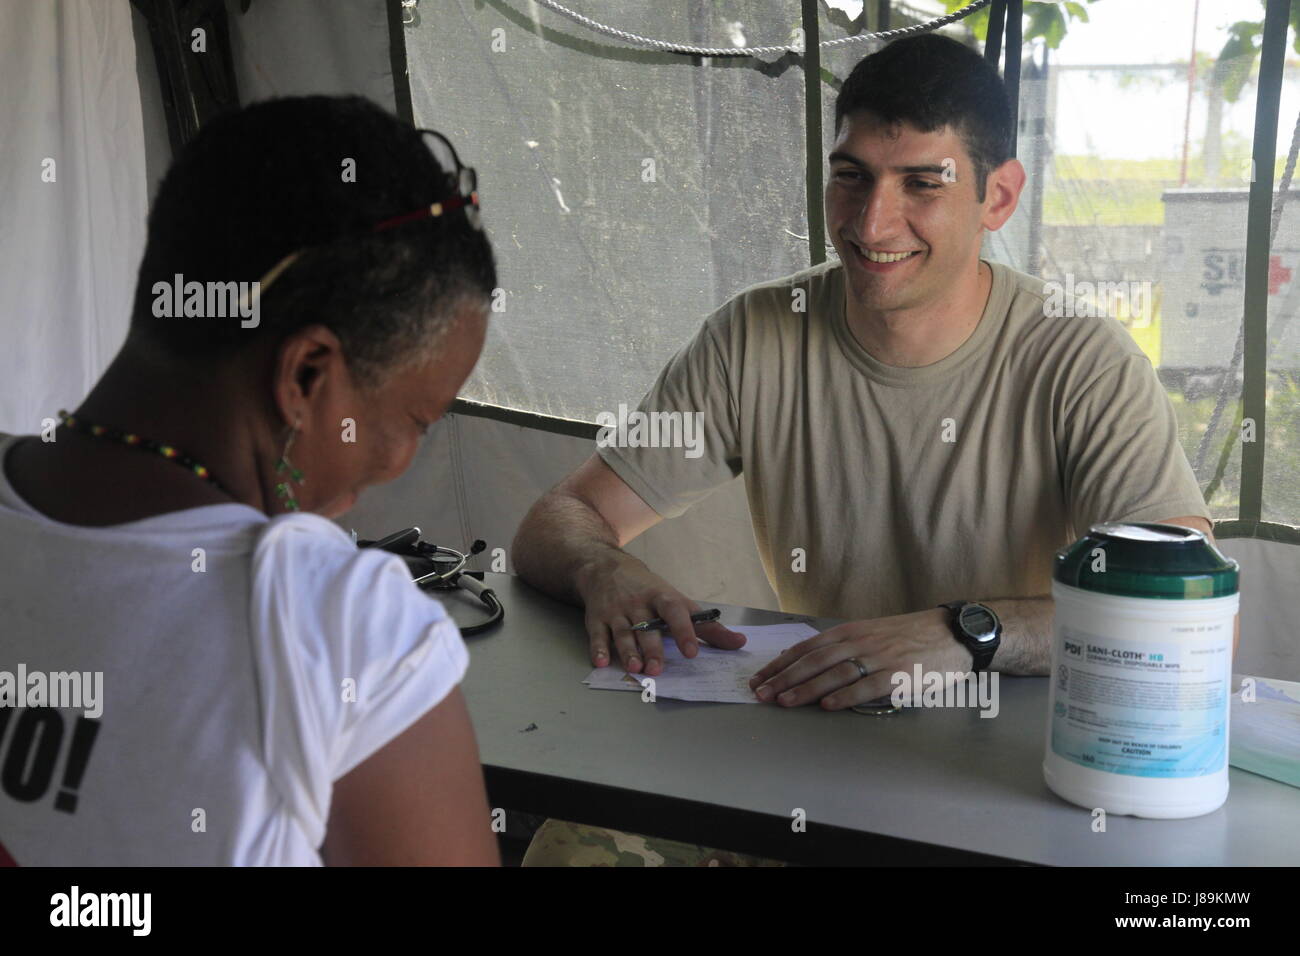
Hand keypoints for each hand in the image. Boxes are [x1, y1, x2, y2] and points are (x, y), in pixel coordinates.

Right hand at [577, 554, 745, 675]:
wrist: (606, 567)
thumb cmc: (648, 589)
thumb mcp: (678, 601)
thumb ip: (707, 627)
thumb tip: (740, 643)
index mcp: (662, 597)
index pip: (675, 611)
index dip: (684, 631)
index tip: (692, 652)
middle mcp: (638, 603)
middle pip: (647, 627)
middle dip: (652, 648)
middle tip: (658, 669)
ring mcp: (616, 611)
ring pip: (623, 633)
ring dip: (628, 651)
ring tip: (635, 668)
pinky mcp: (597, 618)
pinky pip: (597, 635)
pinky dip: (598, 649)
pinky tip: (601, 663)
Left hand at [747, 607, 972, 709]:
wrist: (953, 633)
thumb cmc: (909, 636)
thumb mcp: (871, 633)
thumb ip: (844, 648)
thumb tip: (810, 664)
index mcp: (850, 632)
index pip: (807, 648)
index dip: (781, 663)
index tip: (761, 677)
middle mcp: (859, 641)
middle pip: (813, 660)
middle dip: (784, 678)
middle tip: (761, 693)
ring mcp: (879, 657)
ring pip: (834, 672)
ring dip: (806, 688)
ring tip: (784, 702)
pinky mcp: (898, 674)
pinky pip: (866, 685)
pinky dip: (844, 696)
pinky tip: (827, 706)